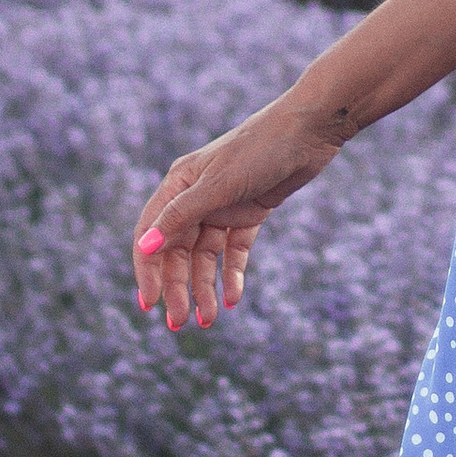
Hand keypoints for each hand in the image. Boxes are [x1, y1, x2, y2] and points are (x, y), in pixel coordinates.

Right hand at [132, 96, 346, 332]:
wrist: (309, 132)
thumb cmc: (259, 150)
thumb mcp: (217, 185)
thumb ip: (182, 216)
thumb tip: (146, 247)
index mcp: (178, 185)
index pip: (151, 234)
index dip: (147, 269)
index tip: (149, 303)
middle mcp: (196, 197)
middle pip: (178, 252)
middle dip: (178, 288)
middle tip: (180, 324)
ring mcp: (223, 206)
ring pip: (206, 257)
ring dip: (204, 288)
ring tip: (209, 320)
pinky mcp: (249, 213)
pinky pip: (235, 251)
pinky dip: (232, 274)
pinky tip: (233, 299)